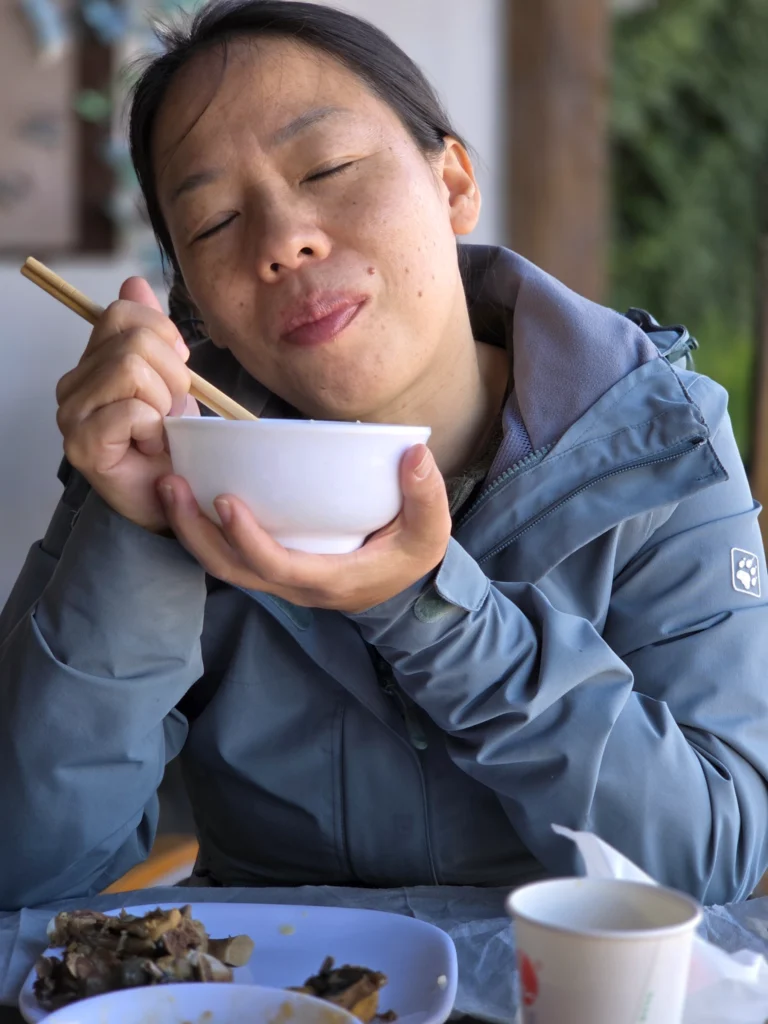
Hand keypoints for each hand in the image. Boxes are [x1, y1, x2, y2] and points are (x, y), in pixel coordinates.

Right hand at [56, 277, 198, 531]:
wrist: (172, 497)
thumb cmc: (172, 443)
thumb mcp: (171, 379)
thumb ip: (152, 332)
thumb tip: (134, 282)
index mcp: (93, 362)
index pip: (121, 314)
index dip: (162, 333)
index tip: (179, 367)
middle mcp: (73, 385)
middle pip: (133, 343)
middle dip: (172, 376)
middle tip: (172, 410)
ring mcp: (72, 415)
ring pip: (132, 371)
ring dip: (164, 403)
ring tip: (162, 429)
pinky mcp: (82, 445)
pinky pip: (133, 412)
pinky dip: (156, 429)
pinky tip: (153, 447)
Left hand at [158, 444, 451, 611]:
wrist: (401, 585)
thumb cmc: (410, 558)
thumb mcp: (430, 532)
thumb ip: (426, 496)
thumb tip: (414, 456)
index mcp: (329, 579)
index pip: (277, 567)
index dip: (246, 539)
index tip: (224, 500)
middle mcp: (294, 586)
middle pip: (231, 570)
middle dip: (195, 533)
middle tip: (171, 484)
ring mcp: (279, 579)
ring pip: (223, 565)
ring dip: (190, 530)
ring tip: (170, 485)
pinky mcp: (271, 566)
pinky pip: (229, 554)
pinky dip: (204, 529)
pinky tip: (190, 491)